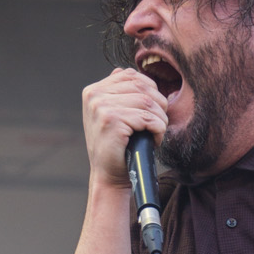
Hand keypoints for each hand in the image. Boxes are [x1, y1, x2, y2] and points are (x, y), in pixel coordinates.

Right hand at [80, 68, 168, 187]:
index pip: (131, 75)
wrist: (108, 177)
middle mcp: (94, 95)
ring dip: (160, 118)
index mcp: (94, 90)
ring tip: (157, 132)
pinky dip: (158, 129)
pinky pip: (147, 117)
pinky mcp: (111, 121)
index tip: (153, 109)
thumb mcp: (112, 115)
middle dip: (158, 103)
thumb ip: (120, 94)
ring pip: (147, 101)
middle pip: (141, 85)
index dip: (150, 90)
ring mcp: (101, 107)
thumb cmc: (116, 148)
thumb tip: (137, 75)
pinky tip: (155, 139)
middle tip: (159, 122)